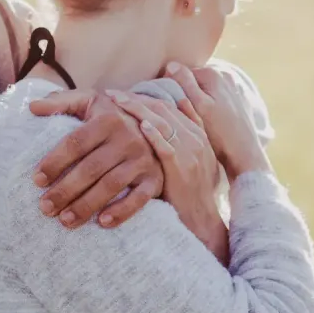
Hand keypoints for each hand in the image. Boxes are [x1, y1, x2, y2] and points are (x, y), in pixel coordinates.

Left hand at [29, 89, 165, 228]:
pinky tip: (102, 223)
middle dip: (66, 190)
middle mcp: (128, 138)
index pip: (76, 142)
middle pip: (91, 168)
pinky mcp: (154, 178)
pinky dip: (121, 211)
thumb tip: (32, 107)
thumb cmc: (110, 114)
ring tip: (65, 220)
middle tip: (45, 207)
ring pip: (112, 185)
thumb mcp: (88, 100)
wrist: (155, 123)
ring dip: (87, 205)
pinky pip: (139, 198)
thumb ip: (61, 102)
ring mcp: (143, 160)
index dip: (55, 161)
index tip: (36, 180)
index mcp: (108, 119)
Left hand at [111, 91, 228, 263]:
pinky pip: (168, 148)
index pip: (166, 107)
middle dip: (136, 99)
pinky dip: (155, 135)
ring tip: (118, 101)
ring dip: (139, 110)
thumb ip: (180, 139)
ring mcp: (190, 152)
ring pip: (163, 123)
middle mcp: (193, 138)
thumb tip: (163, 118)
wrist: (201, 219)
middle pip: (162, 110)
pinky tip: (141, 126)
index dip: (143, 97)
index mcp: (194, 134)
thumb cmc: (189, 191)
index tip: (120, 93)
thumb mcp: (191, 159)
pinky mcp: (183, 169)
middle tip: (112, 93)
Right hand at [163, 62, 266, 177]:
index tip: (170, 107)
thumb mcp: (199, 107)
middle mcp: (224, 75)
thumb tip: (171, 64)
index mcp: (213, 73)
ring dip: (195, 101)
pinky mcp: (235, 100)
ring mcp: (231, 87)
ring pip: (203, 90)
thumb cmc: (220, 134)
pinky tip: (207, 121)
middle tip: (182, 115)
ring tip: (195, 119)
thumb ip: (185, 83)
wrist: (244, 155)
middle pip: (193, 81)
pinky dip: (207, 106)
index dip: (172, 89)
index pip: (181, 74)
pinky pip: (213, 98)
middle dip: (185, 94)